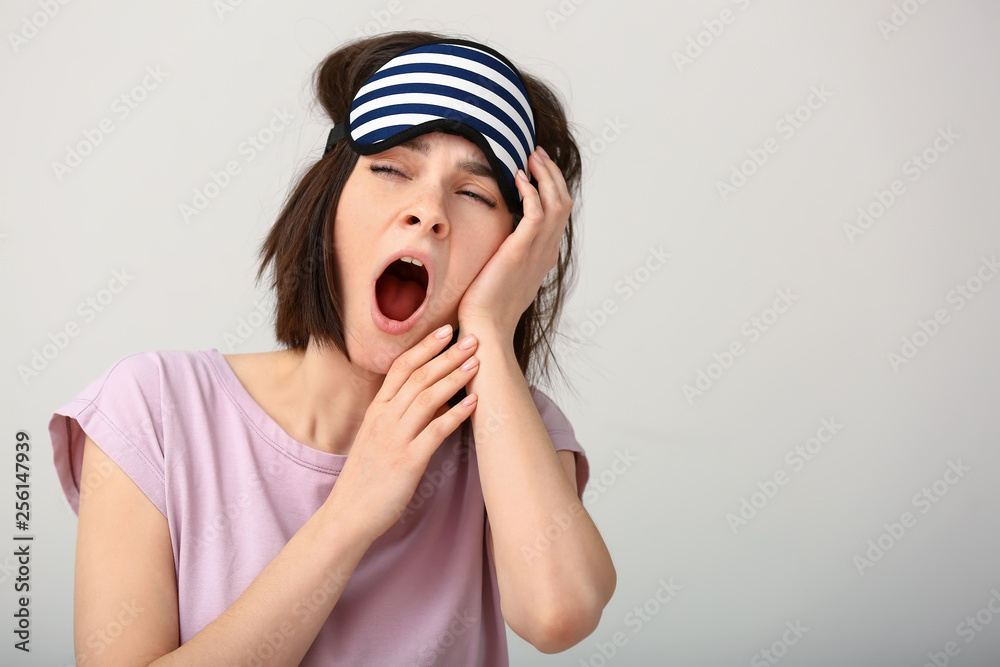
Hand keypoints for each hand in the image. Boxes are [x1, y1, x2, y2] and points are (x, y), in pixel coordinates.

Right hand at [326, 325, 479, 541]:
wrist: (348, 515)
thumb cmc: (366, 479)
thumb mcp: (378, 439)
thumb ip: (399, 417)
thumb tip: (432, 399)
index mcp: (376, 410)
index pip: (401, 367)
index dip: (424, 346)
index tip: (446, 330)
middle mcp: (384, 419)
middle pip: (418, 376)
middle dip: (446, 354)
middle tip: (472, 337)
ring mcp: (395, 438)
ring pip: (427, 397)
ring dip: (454, 377)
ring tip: (477, 362)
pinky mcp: (407, 461)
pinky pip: (435, 431)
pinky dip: (456, 413)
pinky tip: (474, 402)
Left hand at [456, 146, 572, 339]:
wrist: (486, 326)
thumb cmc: (487, 306)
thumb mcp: (504, 276)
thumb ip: (509, 256)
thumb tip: (500, 244)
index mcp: (545, 256)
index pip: (558, 214)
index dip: (552, 187)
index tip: (537, 169)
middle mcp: (547, 251)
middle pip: (563, 202)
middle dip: (551, 174)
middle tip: (537, 154)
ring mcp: (537, 251)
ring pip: (555, 202)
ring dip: (544, 175)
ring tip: (531, 157)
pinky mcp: (521, 251)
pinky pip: (535, 212)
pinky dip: (531, 191)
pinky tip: (518, 178)